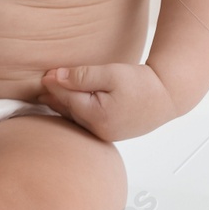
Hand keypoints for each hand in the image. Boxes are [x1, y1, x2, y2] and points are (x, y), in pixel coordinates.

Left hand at [38, 62, 174, 141]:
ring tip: (46, 94)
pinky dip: (75, 112)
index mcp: (98, 116)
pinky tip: (67, 105)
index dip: (54, 84)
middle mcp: (99, 131)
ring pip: (76, 118)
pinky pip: (86, 122)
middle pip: (69, 110)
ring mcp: (104, 135)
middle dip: (54, 96)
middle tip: (41, 83)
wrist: (167, 96)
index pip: (67, 98)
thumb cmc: (141, 83)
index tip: (44, 73)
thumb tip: (55, 77)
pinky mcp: (110, 134)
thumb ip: (82, 75)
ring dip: (62, 105)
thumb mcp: (111, 73)